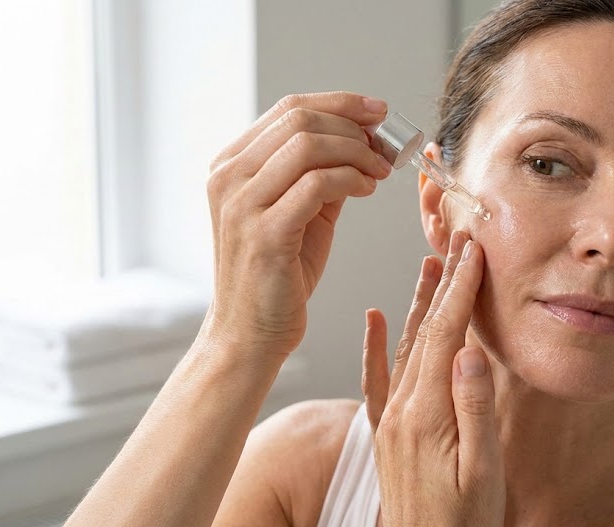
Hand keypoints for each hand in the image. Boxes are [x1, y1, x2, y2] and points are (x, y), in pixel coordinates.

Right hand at [203, 92, 392, 360]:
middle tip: (385, 145)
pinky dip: (352, 178)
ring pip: (309, 145)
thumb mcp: (300, 214)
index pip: (288, 109)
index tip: (378, 111)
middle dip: (353, 125)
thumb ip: (321, 176)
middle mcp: (228, 177)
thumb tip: (362, 142)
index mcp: (231, 166)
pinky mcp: (265, 232)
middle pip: (299, 119)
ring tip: (381, 171)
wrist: (250, 335)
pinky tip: (368, 189)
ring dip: (357, 152)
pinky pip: (318, 184)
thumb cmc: (277, 277)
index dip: (340, 104)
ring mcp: (241, 204)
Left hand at [362, 231, 505, 526]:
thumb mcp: (482, 474)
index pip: (445, 336)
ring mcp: (391, 421)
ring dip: (418, 304)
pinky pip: (377, 380)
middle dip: (443, 283)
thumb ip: (474, 411)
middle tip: (456, 241)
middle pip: (423, 332)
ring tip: (431, 264)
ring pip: (404, 348)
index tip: (472, 250)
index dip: (460, 289)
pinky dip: (376, 346)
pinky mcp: (387, 434)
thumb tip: (469, 352)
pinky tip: (376, 318)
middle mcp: (402, 411)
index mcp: (427, 415)